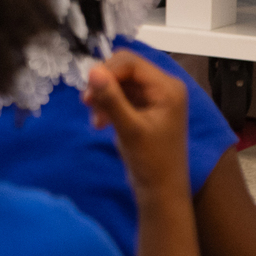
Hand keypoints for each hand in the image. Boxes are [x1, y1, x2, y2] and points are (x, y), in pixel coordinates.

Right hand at [86, 51, 204, 255]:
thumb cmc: (151, 161)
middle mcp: (164, 88)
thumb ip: (111, 98)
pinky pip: (121, 95)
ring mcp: (155, 98)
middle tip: (87, 103)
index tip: (88, 91)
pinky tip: (100, 122)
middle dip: (104, 84)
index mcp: (168, 88)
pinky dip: (108, 105)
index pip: (130, 62)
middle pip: (124, 69)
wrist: (161, 193)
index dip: (106, 70)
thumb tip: (91, 70)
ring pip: (120, 82)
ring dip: (104, 96)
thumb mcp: (129, 128)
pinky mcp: (145, 109)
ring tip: (95, 117)